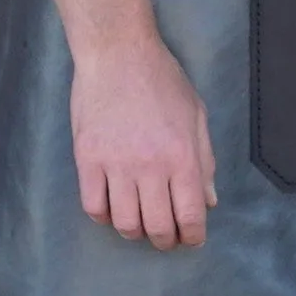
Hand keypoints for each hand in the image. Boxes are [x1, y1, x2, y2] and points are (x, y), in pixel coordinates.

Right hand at [70, 28, 217, 249]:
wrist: (119, 55)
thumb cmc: (163, 81)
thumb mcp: (196, 115)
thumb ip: (205, 160)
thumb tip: (208, 200)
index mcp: (182, 155)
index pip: (189, 213)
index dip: (192, 235)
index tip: (192, 240)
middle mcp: (150, 166)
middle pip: (156, 225)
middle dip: (165, 240)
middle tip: (167, 239)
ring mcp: (115, 164)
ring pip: (123, 222)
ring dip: (135, 230)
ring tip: (141, 224)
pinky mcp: (87, 160)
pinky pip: (93, 206)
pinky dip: (103, 216)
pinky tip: (113, 209)